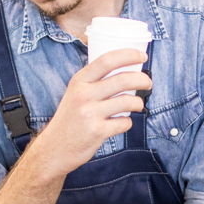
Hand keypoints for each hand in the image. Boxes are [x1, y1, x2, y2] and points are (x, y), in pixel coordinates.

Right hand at [26, 48, 151, 178]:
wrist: (54, 148)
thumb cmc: (70, 119)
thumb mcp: (75, 93)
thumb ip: (93, 82)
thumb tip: (123, 69)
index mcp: (79, 81)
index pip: (107, 60)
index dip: (128, 55)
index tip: (142, 56)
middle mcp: (83, 95)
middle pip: (123, 80)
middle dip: (142, 79)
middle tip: (148, 83)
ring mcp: (90, 114)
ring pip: (128, 101)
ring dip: (138, 103)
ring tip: (137, 105)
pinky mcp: (97, 131)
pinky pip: (124, 122)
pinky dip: (127, 122)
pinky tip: (121, 123)